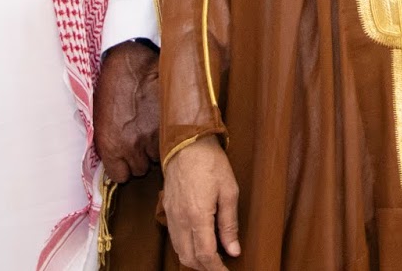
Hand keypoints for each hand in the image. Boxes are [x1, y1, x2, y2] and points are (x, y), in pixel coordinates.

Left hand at [94, 40, 161, 182]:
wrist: (131, 62)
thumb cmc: (111, 88)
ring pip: (159, 157)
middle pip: (141, 168)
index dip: (125, 166)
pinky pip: (172, 141)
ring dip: (157, 146)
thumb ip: (109, 145)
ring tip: (153, 128)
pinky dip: (169, 135)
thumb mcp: (100, 120)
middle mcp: (131, 146)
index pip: (121, 177)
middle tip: (141, 138)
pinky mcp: (170, 124)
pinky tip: (163, 122)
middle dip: (141, 156)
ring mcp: (153, 136)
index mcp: (109, 146)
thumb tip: (116, 163)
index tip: (127, 156)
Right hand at [163, 136, 240, 269]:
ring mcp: (171, 216)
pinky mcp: (167, 211)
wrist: (186, 144)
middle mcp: (181, 220)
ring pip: (180, 251)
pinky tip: (199, 243)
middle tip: (222, 266)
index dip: (218, 269)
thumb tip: (233, 250)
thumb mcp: (229, 191)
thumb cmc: (210, 163)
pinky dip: (186, 248)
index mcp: (197, 216)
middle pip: (189, 258)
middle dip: (206, 268)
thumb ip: (230, 224)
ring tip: (213, 256)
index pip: (206, 255)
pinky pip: (174, 239)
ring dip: (195, 260)